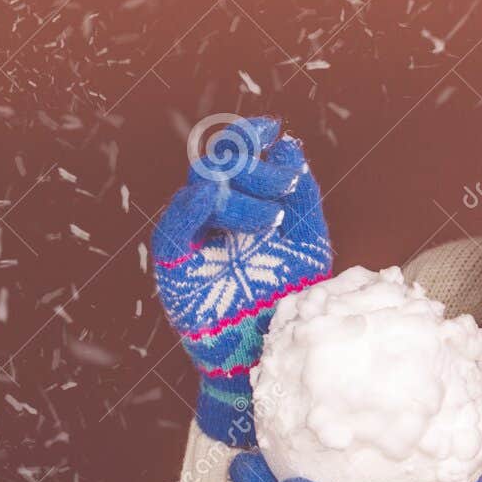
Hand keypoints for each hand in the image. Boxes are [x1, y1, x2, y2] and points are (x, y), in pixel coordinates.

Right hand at [151, 115, 331, 446]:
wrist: (270, 353)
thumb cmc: (289, 298)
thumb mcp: (307, 241)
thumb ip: (300, 196)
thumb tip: (290, 147)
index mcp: (242, 206)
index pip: (237, 159)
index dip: (250, 137)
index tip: (273, 128)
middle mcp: (213, 217)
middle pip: (218, 166)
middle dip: (252, 167)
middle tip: (284, 185)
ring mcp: (192, 239)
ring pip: (202, 190)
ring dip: (238, 192)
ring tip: (270, 218)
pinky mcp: (175, 264)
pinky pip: (176, 227)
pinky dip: (193, 206)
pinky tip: (213, 195)